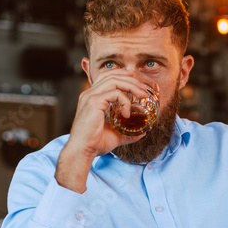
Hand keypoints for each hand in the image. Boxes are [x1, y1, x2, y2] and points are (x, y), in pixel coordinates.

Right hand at [56, 72, 154, 192]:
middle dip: (131, 80)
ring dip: (131, 86)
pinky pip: (115, 94)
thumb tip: (141, 133)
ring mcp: (90, 96)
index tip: (137, 83)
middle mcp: (89, 94)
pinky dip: (125, 101)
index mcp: (91, 97)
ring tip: (142, 96)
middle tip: (144, 90)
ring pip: (114, 81)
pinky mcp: (94, 102)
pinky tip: (127, 114)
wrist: (82, 151)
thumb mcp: (114, 135)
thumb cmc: (94, 144)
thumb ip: (127, 132)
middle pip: (112, 75)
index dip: (123, 76)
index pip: (107, 77)